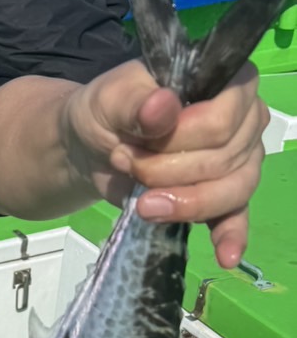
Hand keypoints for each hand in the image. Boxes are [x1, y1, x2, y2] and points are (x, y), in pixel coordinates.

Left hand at [66, 59, 267, 268]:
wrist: (92, 145)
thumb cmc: (107, 111)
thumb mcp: (109, 99)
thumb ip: (135, 102)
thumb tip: (162, 108)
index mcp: (225, 82)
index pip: (222, 119)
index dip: (178, 138)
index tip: (133, 143)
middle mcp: (245, 118)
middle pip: (224, 158)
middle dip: (165, 170)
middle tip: (126, 162)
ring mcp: (240, 158)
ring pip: (231, 190)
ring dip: (182, 201)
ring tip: (143, 202)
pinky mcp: (224, 195)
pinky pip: (237, 217)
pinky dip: (232, 236)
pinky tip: (226, 256)